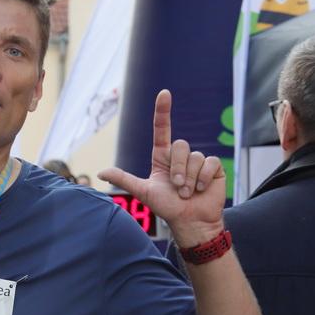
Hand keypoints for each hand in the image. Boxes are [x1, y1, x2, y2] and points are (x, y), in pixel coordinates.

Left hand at [98, 90, 225, 246]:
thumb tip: (100, 173)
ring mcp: (198, 161)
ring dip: (189, 178)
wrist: (190, 221)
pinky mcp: (213, 167)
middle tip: (176, 187)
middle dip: (177, 169)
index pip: (161, 130)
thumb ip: (124, 180)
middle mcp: (180, 156)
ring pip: (194, 156)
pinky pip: (209, 163)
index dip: (163, 111)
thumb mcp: (143, 192)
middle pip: (179, 146)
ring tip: (187, 192)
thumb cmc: (167, 207)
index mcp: (162, 158)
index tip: (164, 93)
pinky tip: (201, 189)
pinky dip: (203, 178)